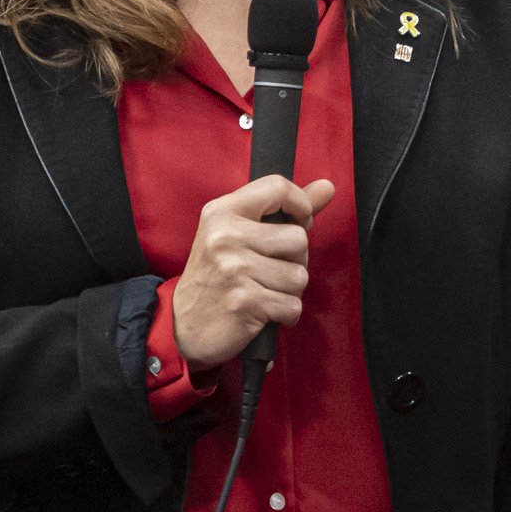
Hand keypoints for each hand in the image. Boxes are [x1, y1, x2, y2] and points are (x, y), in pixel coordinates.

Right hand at [172, 177, 335, 369]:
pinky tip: (265, 311)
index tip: (299, 221)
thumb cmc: (215, 275)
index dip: (301, 204)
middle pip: (298, 238)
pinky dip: (285, 313)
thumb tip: (328, 187)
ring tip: (265, 291)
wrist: (183, 324)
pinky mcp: (244, 302)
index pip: (277, 187)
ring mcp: (234, 270)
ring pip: (299, 275)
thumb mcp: (237, 232)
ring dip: (290, 290)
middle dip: (295, 259)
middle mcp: (226, 237)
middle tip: (270, 270)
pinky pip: (293, 305)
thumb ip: (284, 209)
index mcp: (222, 212)